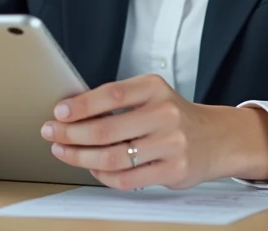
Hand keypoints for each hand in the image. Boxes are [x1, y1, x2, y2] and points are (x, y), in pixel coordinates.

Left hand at [40, 74, 267, 189]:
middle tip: (52, 134)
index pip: (111, 94)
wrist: (216, 138)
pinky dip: (103, 176)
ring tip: (64, 153)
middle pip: (106, 128)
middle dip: (71, 134)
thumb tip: (72, 111)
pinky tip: (93, 168)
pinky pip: (127, 179)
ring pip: (113, 157)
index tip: (59, 112)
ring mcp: (171, 143)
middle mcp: (165, 113)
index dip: (81, 105)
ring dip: (81, 157)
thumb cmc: (174, 116)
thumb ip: (120, 101)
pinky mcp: (173, 170)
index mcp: (155, 88)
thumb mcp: (152, 96)